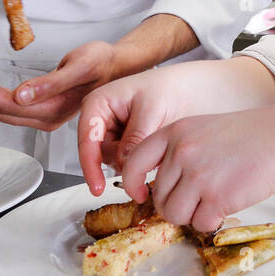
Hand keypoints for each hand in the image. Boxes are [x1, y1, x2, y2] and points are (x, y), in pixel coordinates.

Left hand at [0, 40, 116, 132]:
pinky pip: (2, 104)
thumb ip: (52, 83)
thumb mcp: (82, 66)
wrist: (118, 67)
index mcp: (51, 110)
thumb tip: (21, 95)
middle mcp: (42, 118)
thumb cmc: (103, 63)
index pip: (4, 103)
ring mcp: (39, 115)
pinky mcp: (37, 107)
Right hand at [77, 69, 197, 195]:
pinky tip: (153, 144)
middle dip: (122, 158)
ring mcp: (112, 132)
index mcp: (98, 103)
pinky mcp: (124, 143)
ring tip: (153, 136)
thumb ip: (134, 139)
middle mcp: (101, 118)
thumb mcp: (151, 111)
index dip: (90, 167)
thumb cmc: (167, 88)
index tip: (97, 188)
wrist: (187, 90)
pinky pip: (126, 161)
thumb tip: (124, 164)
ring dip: (133, 158)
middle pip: (100, 154)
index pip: (87, 140)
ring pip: (113, 160)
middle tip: (148, 147)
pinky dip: (139, 159)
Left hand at [120, 107, 274, 232]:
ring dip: (192, 215)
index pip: (133, 162)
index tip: (140, 195)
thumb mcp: (202, 129)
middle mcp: (181, 152)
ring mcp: (198, 175)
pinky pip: (200, 223)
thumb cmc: (249, 135)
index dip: (132, 184)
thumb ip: (177, 151)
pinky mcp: (217, 196)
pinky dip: (212, 220)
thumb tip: (157, 186)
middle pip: (158, 197)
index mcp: (174, 133)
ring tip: (212, 200)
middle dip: (175, 203)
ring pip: (174, 214)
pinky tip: (226, 204)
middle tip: (198, 197)